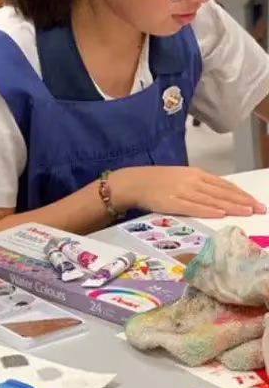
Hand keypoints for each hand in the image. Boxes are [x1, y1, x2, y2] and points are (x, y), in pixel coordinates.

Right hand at [110, 166, 265, 218]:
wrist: (132, 182)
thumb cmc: (156, 181)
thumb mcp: (181, 177)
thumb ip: (200, 185)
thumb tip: (220, 196)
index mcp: (195, 173)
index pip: (224, 185)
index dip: (241, 194)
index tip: (255, 202)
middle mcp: (191, 181)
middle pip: (222, 192)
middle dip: (243, 201)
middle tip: (260, 209)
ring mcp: (182, 191)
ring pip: (211, 200)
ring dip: (231, 206)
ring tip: (248, 212)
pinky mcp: (171, 202)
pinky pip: (193, 207)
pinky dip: (208, 210)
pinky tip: (221, 214)